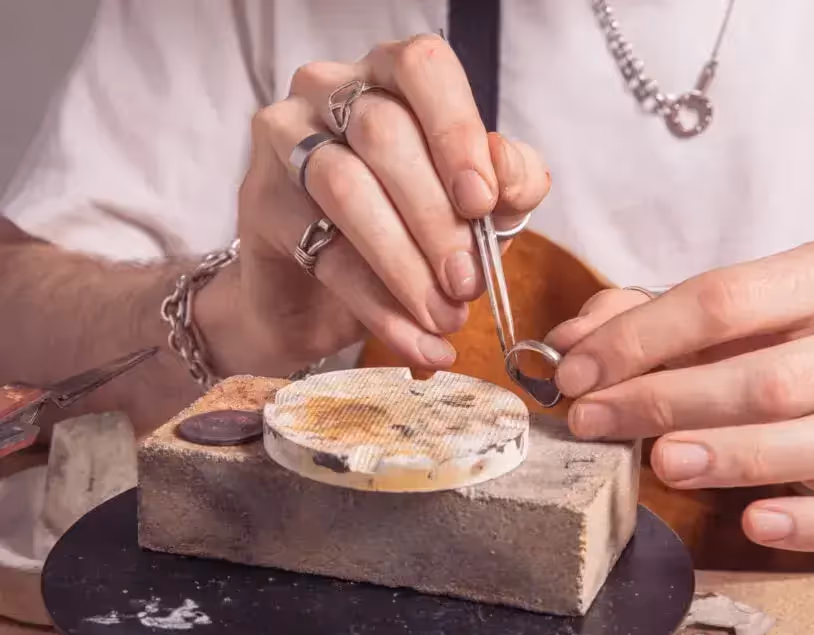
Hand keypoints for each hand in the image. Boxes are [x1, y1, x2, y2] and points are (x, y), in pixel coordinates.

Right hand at [201, 34, 550, 377]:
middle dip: (437, 219)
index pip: (424, 69)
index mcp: (390, 74)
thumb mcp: (471, 204)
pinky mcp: (260, 203)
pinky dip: (380, 307)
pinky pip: (325, 254)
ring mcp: (283, 141)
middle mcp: (328, 90)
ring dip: (406, 264)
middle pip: (386, 135)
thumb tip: (509, 178)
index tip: (482, 202)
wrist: (319, 291)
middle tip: (468, 282)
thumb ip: (506, 184)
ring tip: (445, 315)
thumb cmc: (404, 226)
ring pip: (347, 189)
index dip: (457, 133)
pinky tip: (417, 341)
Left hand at [545, 240, 813, 551]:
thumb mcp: (733, 313)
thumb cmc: (797, 341)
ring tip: (663, 466)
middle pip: (770, 376)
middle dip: (668, 403)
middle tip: (596, 422)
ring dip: (734, 456)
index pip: (723, 299)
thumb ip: (648, 317)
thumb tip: (569, 343)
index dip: (639, 340)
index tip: (576, 375)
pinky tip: (757, 524)